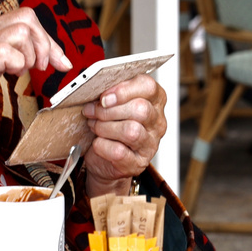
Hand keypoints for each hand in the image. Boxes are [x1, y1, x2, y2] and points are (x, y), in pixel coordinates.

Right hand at [0, 8, 70, 160]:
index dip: (47, 39)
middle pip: (27, 17)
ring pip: (21, 32)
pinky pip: (9, 53)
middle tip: (43, 67)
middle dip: (45, 43)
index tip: (60, 60)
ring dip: (31, 56)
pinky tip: (10, 76)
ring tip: (20, 72)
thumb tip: (48, 52)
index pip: (25, 17)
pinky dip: (19, 66)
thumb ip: (11, 50)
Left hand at [81, 75, 166, 196]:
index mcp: (154, 101)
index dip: (123, 90)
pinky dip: (102, 146)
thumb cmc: (110, 126)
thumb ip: (111, 94)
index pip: (148, 87)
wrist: (104, 159)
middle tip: (93, 112)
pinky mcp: (138, 163)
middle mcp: (157, 122)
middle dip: (110, 110)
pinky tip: (98, 143)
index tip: (104, 97)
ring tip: (95, 126)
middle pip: (140, 109)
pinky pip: (119, 152)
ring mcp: (150, 145)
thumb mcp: (112, 104)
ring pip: (131, 131)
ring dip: (105, 127)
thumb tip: (98, 91)